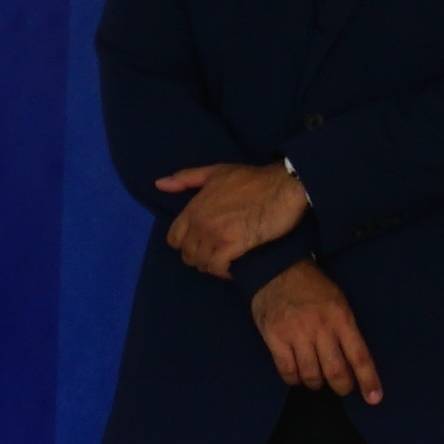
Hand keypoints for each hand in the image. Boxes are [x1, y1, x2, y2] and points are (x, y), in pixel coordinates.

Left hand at [155, 160, 308, 272]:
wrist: (284, 186)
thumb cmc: (253, 179)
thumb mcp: (216, 172)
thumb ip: (186, 178)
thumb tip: (159, 184)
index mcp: (194, 208)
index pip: (174, 238)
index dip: (185, 244)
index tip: (200, 244)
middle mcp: (200, 223)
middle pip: (187, 254)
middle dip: (199, 257)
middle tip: (216, 255)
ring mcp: (216, 234)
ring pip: (202, 263)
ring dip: (212, 266)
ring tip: (226, 262)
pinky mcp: (235, 244)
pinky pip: (219, 267)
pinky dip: (224, 271)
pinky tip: (234, 268)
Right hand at [251, 263, 381, 403]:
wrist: (277, 270)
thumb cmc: (313, 287)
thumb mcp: (339, 302)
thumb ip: (345, 329)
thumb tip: (353, 360)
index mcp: (342, 318)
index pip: (359, 356)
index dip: (368, 380)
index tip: (374, 398)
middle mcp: (321, 329)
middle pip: (335, 370)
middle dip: (342, 387)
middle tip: (343, 389)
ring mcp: (296, 334)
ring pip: (311, 374)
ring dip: (317, 384)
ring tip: (319, 382)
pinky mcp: (275, 338)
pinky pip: (287, 370)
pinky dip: (294, 379)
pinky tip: (298, 377)